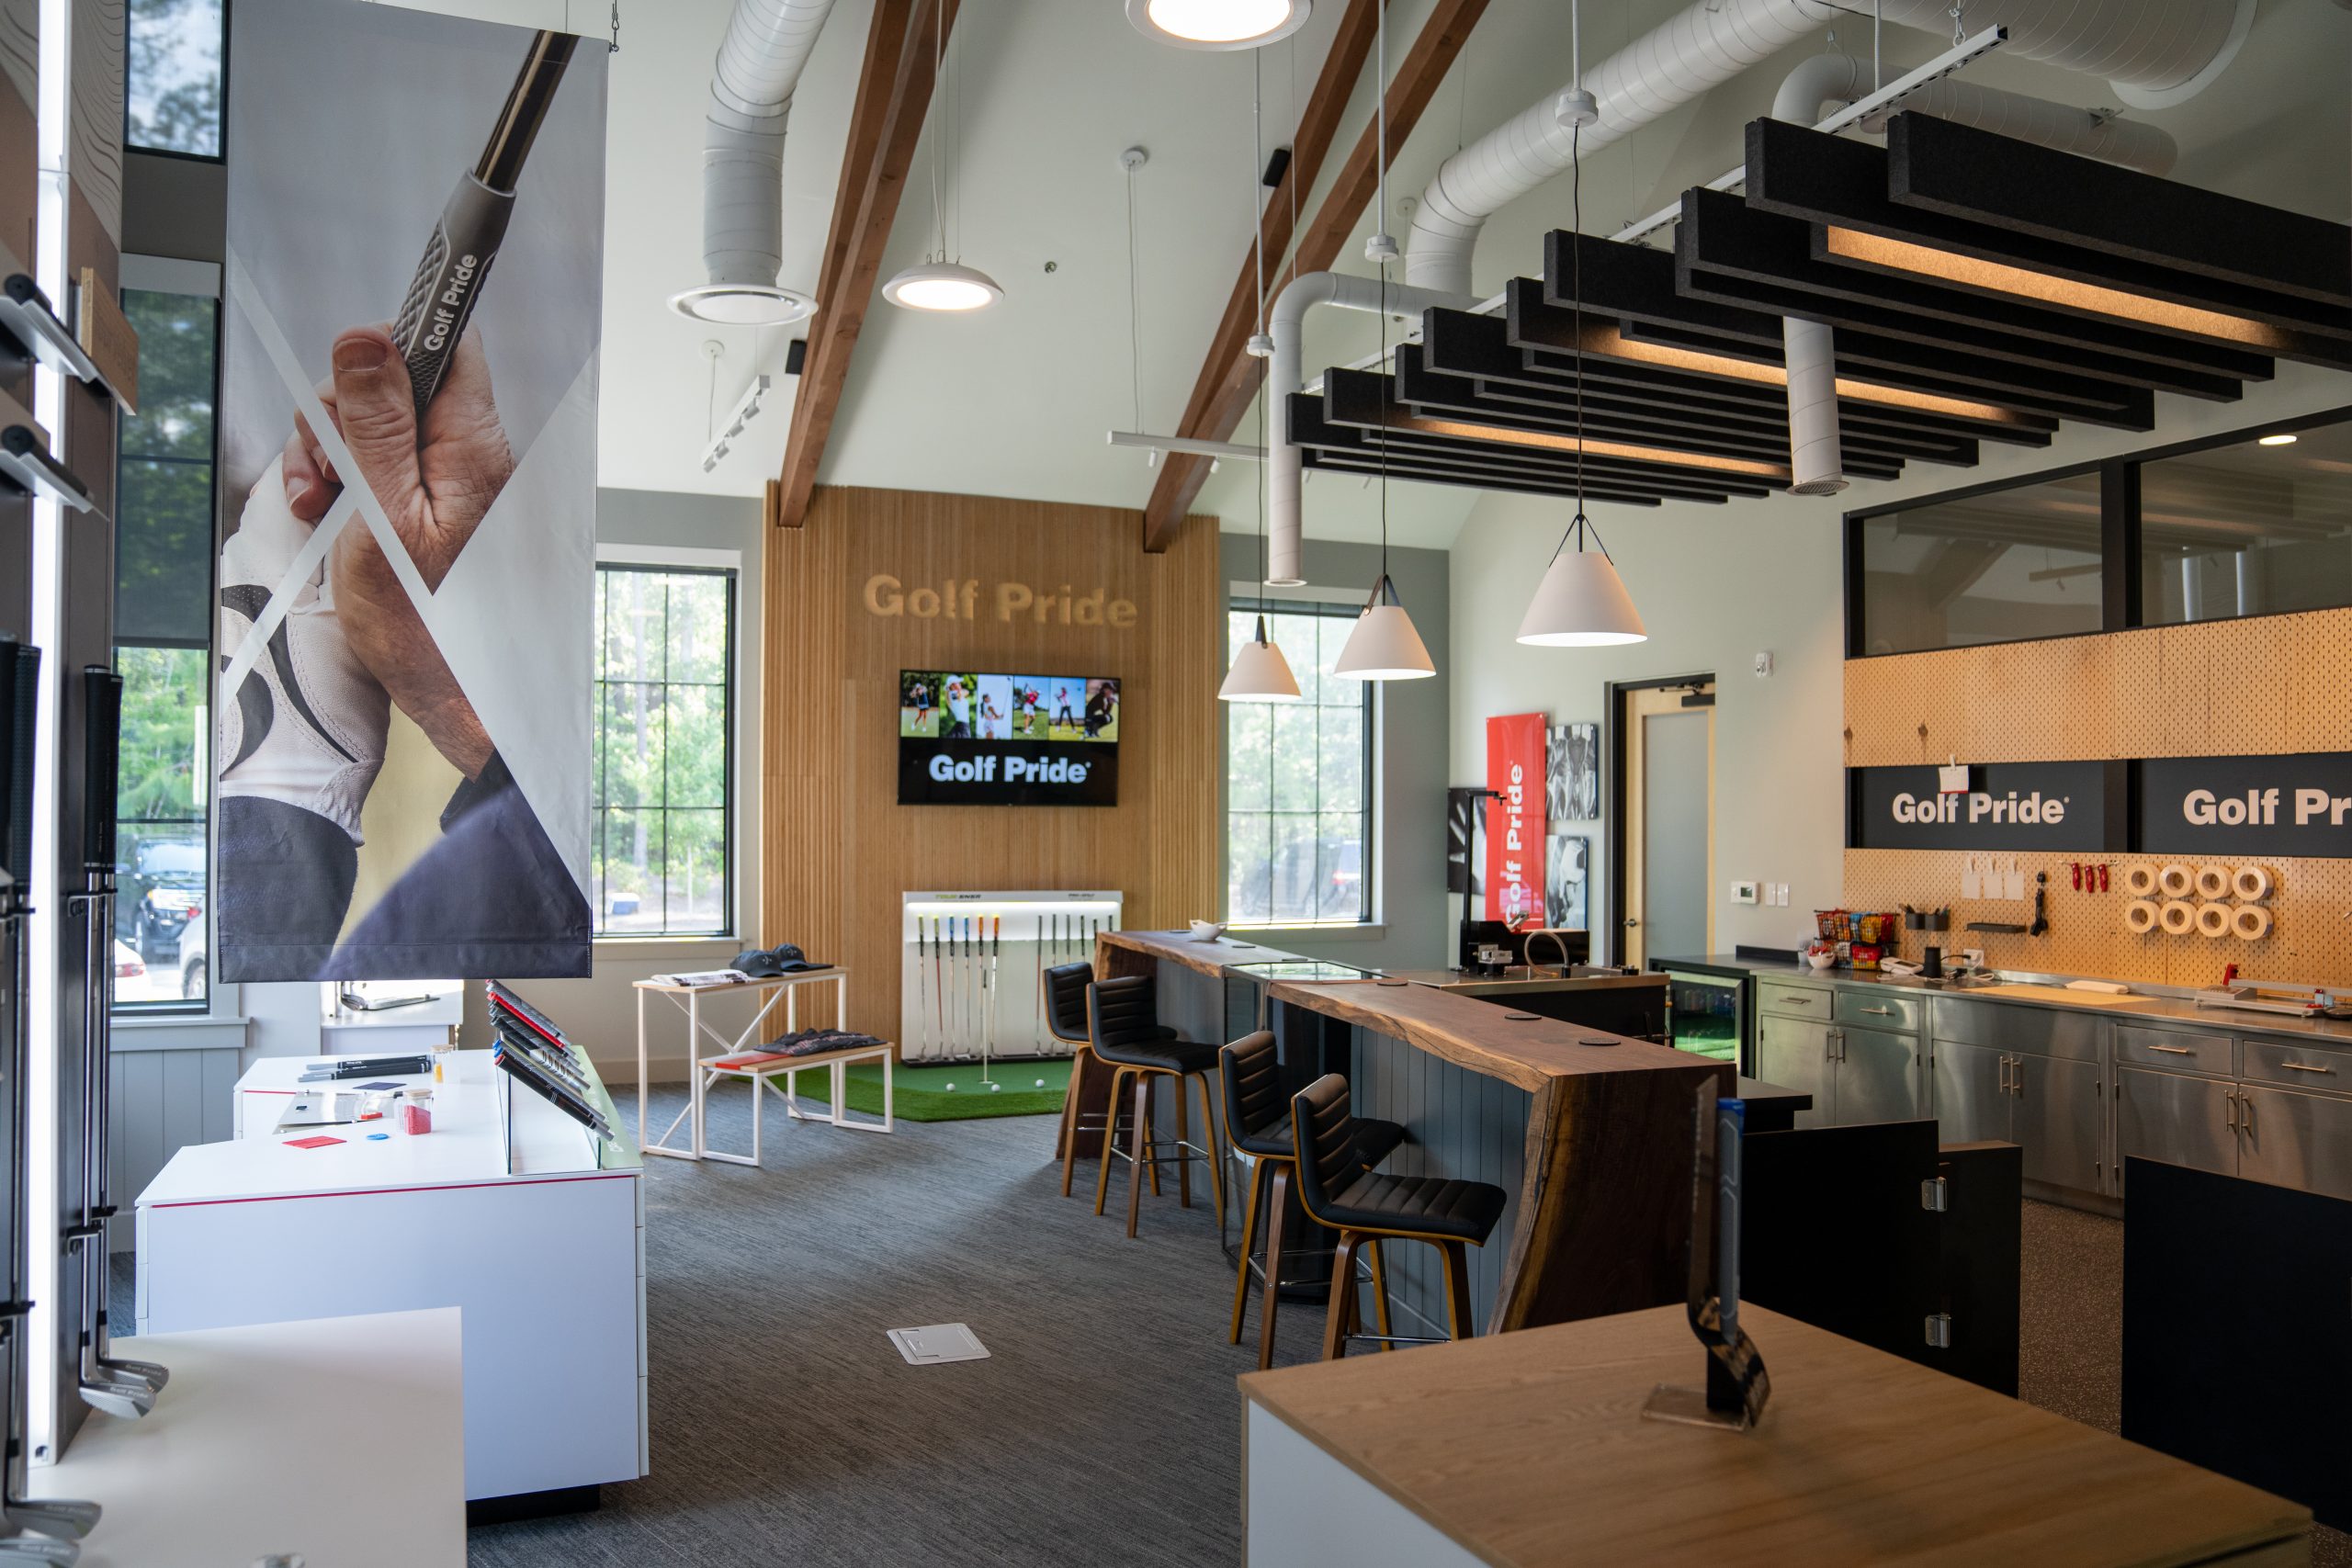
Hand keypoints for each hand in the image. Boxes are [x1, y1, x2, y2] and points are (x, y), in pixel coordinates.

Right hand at [289, 324, 513, 778]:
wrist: (450, 691)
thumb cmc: (422, 622)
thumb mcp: (381, 513)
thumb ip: (375, 425)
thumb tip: (367, 340)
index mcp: (472, 445)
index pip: (446, 346)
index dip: (388, 349)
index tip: (345, 391)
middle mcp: (472, 453)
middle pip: (398, 382)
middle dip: (341, 414)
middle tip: (324, 471)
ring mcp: (454, 478)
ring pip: (379, 424)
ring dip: (333, 453)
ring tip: (320, 502)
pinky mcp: (434, 503)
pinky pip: (382, 464)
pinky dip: (346, 482)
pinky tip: (329, 512)